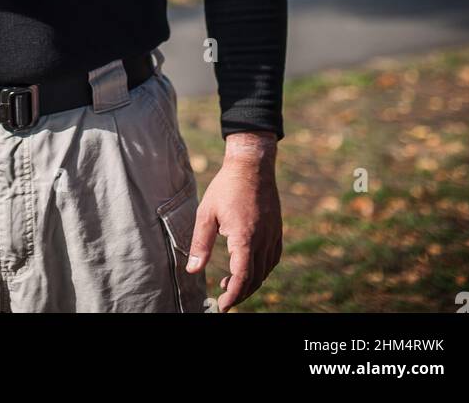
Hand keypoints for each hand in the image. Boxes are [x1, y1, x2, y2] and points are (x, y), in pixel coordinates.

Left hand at [185, 131, 281, 311]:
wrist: (252, 164)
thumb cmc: (226, 186)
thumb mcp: (206, 213)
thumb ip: (200, 243)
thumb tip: (192, 270)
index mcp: (244, 236)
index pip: (242, 276)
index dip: (233, 295)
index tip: (222, 304)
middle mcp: (262, 239)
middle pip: (255, 278)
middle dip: (240, 292)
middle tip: (224, 296)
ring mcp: (272, 234)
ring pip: (265, 270)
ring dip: (250, 282)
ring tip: (231, 282)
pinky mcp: (277, 230)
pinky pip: (273, 258)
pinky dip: (262, 270)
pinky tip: (250, 267)